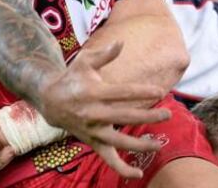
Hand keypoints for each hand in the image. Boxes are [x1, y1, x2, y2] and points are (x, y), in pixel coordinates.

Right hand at [36, 42, 169, 179]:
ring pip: (119, 141)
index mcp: (93, 92)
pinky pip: (108, 159)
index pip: (122, 93)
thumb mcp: (84, 61)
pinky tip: (139, 173)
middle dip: (148, 116)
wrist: (50, 101)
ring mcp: (93, 130)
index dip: (142, 92)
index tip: (160, 92)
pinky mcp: (92, 142)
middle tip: (167, 114)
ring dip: (140, 144)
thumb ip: (104, 54)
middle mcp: (93, 113)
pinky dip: (122, 168)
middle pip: (125, 117)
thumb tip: (121, 43)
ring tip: (159, 143)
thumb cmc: (72, 77)